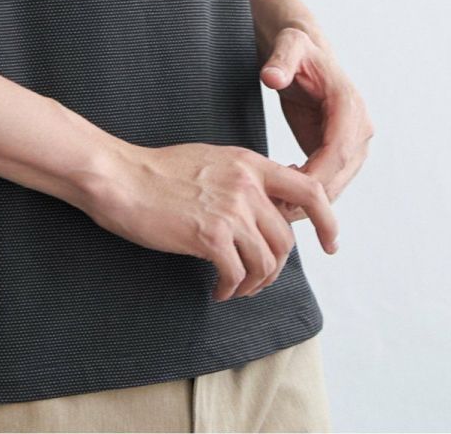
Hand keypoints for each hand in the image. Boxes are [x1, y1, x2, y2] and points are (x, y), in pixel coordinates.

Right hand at [80, 139, 338, 301]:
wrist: (120, 178)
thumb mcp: (211, 161)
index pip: (310, 190)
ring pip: (266, 262)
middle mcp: (246, 184)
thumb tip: (267, 206)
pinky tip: (217, 290)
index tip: (330, 244)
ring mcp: (230, 209)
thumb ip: (242, 179)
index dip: (328, 220)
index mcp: (249, 163)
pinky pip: (238, 274)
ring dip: (254, 284)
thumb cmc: (157, 172)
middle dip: (274, 268)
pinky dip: (231, 290)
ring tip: (234, 288)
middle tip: (254, 280)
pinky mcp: (209, 234)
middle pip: (285, 238)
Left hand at [259, 27, 374, 220]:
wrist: (307, 53)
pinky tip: (284, 194)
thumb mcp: (288, 46)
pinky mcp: (341, 151)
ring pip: (337, 183)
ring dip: (311, 201)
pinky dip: (310, 192)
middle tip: (278, 211)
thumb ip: (281, 61)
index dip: (317, 175)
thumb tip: (272, 77)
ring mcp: (353, 142)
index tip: (289, 191)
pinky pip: (330, 179)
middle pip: (341, 174)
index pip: (339, 151)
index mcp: (349, 106)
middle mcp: (359, 127)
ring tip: (277, 207)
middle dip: (312, 197)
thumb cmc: (298, 48)